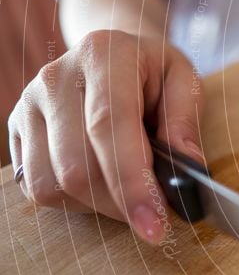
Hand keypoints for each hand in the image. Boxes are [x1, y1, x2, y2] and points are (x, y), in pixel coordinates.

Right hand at [7, 30, 203, 243]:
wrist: (113, 50)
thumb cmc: (154, 70)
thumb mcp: (185, 80)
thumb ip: (185, 121)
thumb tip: (185, 170)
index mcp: (103, 55)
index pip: (109, 126)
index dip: (132, 182)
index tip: (155, 224)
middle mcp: (56, 77)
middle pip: (76, 166)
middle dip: (120, 203)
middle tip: (152, 211)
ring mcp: (29, 104)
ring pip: (52, 184)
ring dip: (97, 205)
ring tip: (128, 190)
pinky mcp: (15, 129)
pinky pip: (35, 187)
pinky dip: (73, 201)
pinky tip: (101, 183)